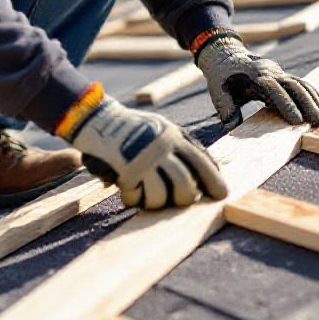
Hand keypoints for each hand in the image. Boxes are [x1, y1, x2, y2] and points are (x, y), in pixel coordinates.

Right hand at [64, 95, 226, 208]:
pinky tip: (129, 191)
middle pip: (186, 185)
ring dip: (155, 202)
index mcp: (174, 136)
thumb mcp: (163, 128)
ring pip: (162, 196)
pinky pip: (138, 198)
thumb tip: (212, 168)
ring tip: (146, 195)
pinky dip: (134, 199)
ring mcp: (145, 159)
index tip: (221, 194)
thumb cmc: (132, 127)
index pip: (202, 161)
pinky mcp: (126, 170)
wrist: (97, 117)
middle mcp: (163, 148)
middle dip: (184, 199)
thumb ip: (183, 146)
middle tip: (175, 200)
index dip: (214, 181)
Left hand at [196, 31, 318, 127]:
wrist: (226, 55)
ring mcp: (279, 72)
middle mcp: (270, 71)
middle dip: (308, 104)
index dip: (285, 104)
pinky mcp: (283, 75)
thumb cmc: (221, 77)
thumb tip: (231, 128)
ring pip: (301, 84)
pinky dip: (314, 95)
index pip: (273, 88)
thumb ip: (226, 109)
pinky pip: (302, 84)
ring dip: (315, 101)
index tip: (296, 121)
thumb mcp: (218, 92)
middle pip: (294, 85)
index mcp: (254, 75)